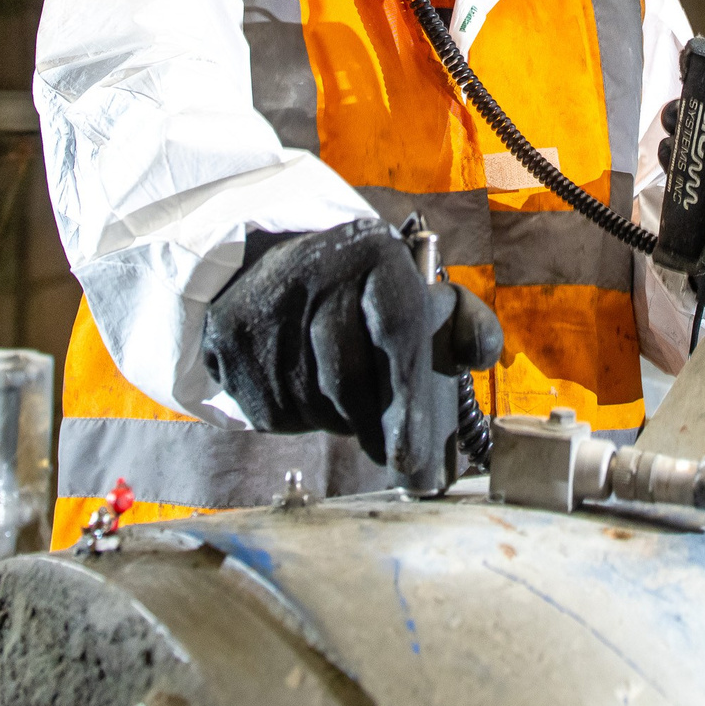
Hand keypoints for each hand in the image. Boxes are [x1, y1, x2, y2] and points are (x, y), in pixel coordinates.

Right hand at [198, 220, 500, 489]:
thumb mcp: (417, 291)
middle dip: (372, 422)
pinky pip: (271, 412)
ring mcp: (261, 304)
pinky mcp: (225, 340)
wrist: (270, 266)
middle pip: (348, 380)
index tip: (408, 456)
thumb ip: (463, 323)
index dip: (406, 400)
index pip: (396, 330)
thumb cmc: (362, 293)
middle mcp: (311, 269)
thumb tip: (479, 355)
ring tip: (344, 397)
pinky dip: (298, 418)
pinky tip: (305, 390)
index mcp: (370, 249)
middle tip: (388, 442)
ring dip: (335, 420)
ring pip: (309, 403)